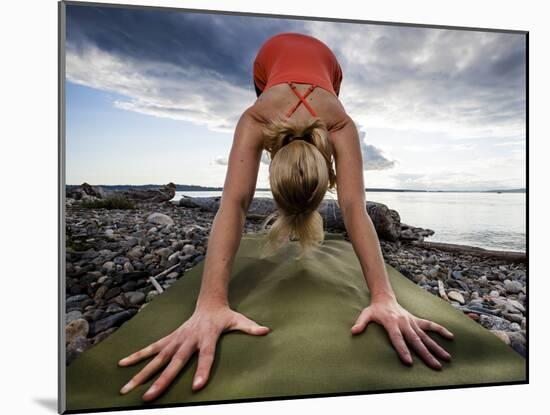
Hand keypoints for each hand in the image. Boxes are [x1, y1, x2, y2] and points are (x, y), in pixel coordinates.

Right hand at [118, 304, 270, 400]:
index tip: (197, 387)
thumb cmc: (224, 315)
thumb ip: (250, 327)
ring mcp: (176, 339)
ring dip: (141, 373)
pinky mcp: (169, 338)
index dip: (203, 370)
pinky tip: (122, 365)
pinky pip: (151, 348)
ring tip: (127, 388)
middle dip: (162, 381)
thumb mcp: (239, 320)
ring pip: (157, 358)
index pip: (206, 356)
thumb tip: (266, 330)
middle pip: (175, 362)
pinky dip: (136, 356)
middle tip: (150, 397)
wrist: (208, 301)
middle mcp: (188, 339)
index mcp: (207, 337)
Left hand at [351, 298, 453, 369]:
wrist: (385, 297)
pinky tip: (451, 337)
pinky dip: (440, 330)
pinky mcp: (416, 320)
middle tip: (436, 367)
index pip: (397, 338)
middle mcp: (404, 323)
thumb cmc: (375, 309)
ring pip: (425, 336)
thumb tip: (353, 331)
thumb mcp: (366, 314)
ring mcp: (412, 321)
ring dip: (436, 347)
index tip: (409, 362)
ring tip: (446, 358)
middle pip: (415, 340)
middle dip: (425, 354)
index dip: (402, 350)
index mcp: (391, 323)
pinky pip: (430, 325)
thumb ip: (361, 323)